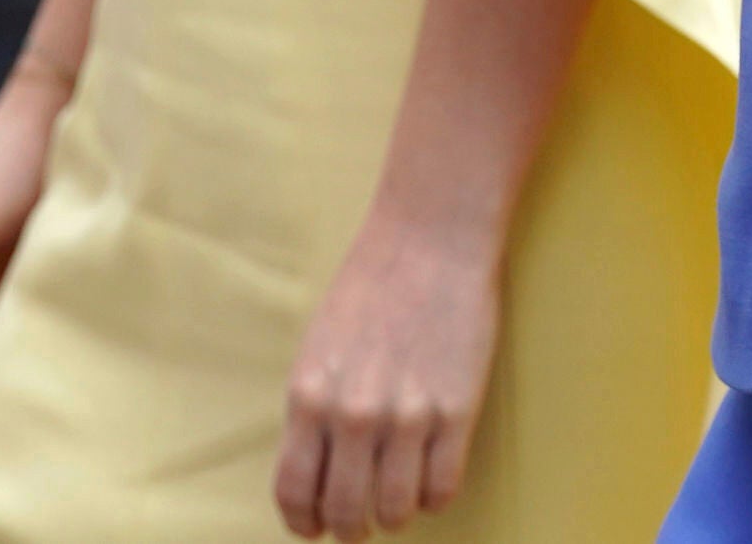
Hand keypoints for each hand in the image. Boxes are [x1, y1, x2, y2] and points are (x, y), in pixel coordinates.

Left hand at [273, 210, 502, 538]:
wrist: (432, 238)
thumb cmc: (372, 285)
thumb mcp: (319, 348)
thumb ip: (315, 411)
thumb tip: (319, 472)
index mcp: (309, 395)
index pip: (295, 492)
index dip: (303, 523)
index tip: (315, 528)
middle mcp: (353, 413)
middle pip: (346, 512)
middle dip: (351, 528)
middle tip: (360, 524)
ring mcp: (408, 415)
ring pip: (397, 510)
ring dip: (396, 515)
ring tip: (398, 500)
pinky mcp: (457, 411)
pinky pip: (443, 488)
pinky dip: (435, 496)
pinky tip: (431, 477)